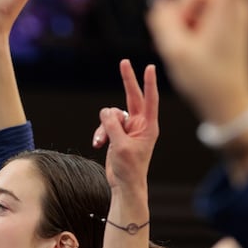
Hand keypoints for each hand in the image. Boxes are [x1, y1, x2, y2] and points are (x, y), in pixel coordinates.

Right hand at [93, 59, 158, 192]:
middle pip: (132, 97)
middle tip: (124, 62)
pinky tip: (97, 144)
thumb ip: (113, 126)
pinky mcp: (117, 134)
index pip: (150, 100)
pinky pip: (105, 125)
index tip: (150, 67)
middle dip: (127, 81)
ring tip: (100, 142)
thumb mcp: (120, 146)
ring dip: (103, 127)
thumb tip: (106, 111)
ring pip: (111, 115)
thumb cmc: (129, 168)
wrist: (125, 184)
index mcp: (148, 126)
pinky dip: (99, 133)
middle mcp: (140, 124)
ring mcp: (128, 128)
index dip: (149, 83)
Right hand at [145, 0, 247, 123]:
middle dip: (185, 7)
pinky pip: (207, 11)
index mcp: (226, 10)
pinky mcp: (233, 21)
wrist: (230, 105)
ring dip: (188, 19)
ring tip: (188, 47)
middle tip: (180, 39)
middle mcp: (236, 6)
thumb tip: (157, 1)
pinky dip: (194, 25)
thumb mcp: (175, 53)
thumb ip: (163, 21)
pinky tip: (192, 48)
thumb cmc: (205, 81)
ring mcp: (236, 13)